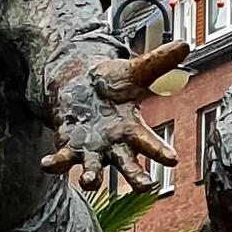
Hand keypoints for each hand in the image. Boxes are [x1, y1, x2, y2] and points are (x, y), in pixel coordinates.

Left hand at [42, 41, 188, 192]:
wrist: (80, 84)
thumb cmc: (112, 82)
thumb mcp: (135, 71)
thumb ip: (158, 62)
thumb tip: (185, 45)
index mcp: (132, 129)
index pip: (150, 143)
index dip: (161, 152)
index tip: (173, 160)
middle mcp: (114, 146)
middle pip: (128, 166)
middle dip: (136, 177)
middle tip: (146, 186)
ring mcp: (91, 150)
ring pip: (94, 171)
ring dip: (92, 178)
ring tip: (91, 180)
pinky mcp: (69, 147)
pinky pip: (62, 161)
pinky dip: (55, 164)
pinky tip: (47, 164)